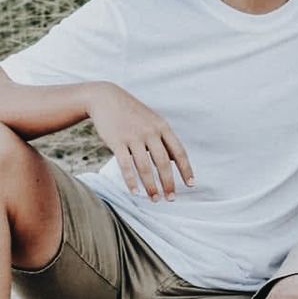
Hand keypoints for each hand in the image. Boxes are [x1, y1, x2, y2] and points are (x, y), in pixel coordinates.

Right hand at [87, 83, 192, 200]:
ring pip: (145, 167)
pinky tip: (135, 192)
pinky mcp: (117, 141)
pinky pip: (126, 165)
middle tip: (171, 199)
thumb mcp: (153, 121)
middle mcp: (151, 132)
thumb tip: (175, 160)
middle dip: (168, 183)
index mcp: (163, 127)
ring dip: (151, 186)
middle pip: (163, 163)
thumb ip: (164, 139)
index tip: (191, 185)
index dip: (186, 170)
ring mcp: (133, 136)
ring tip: (154, 199)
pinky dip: (131, 181)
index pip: (179, 152)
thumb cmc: (133, 114)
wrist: (106, 99)